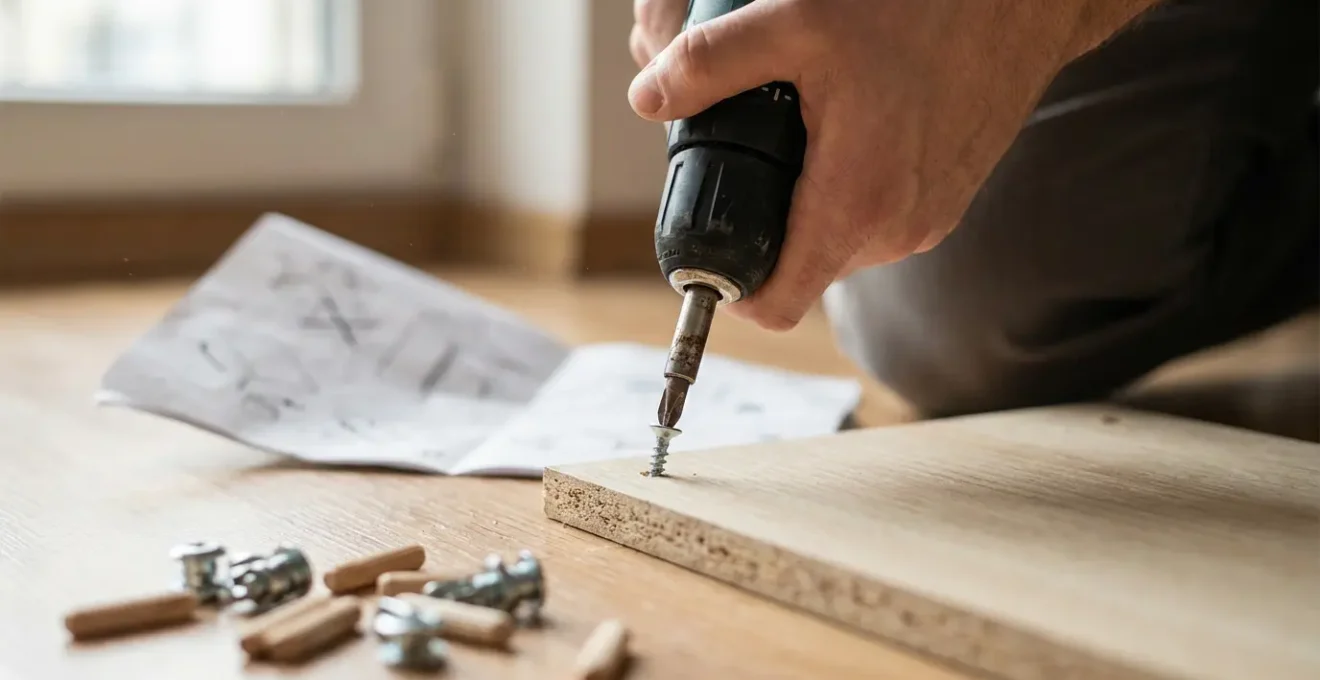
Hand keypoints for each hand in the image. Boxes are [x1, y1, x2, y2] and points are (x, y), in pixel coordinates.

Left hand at [628, 0, 1160, 329]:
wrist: (1024, 1)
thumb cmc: (924, 8)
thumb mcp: (796, 21)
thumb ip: (710, 64)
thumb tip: (648, 97)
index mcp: (855, 205)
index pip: (774, 304)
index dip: (728, 286)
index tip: (706, 244)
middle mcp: (895, 231)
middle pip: (796, 265)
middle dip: (759, 220)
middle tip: (742, 151)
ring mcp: (926, 221)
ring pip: (834, 240)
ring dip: (802, 201)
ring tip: (794, 131)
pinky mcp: (945, 201)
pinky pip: (874, 217)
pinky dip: (845, 186)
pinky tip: (843, 126)